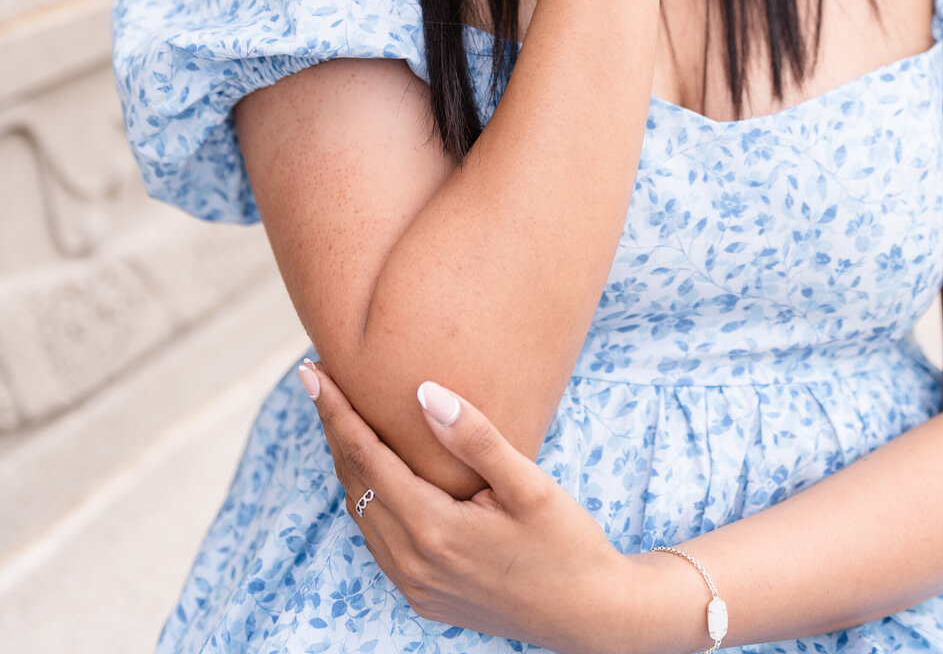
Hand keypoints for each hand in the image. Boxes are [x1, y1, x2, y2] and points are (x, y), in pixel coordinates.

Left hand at [305, 360, 640, 652]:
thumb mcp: (529, 485)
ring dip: (346, 462)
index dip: (335, 411)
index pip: (364, 457)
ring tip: (338, 416)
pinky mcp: (423, 595)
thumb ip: (476, 438)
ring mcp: (414, 584)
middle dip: (333, 428)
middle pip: (353, 482)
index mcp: (432, 529)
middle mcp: (412, 561)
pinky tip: (373, 472)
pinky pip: (377, 539)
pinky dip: (365, 497)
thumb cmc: (566, 543)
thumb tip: (423, 392)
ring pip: (360, 512)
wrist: (587, 615)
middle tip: (317, 379)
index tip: (312, 371)